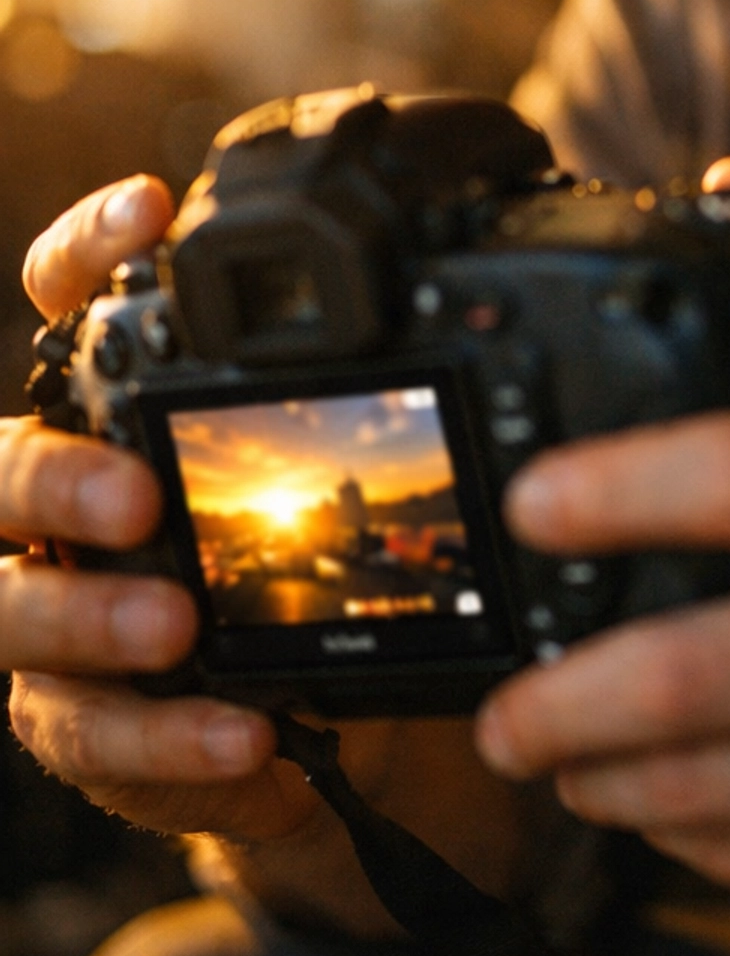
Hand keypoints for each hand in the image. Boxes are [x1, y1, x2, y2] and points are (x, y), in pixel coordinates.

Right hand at [6, 178, 306, 842]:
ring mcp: (47, 616)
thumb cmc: (292, 577)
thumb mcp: (328, 488)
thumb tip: (459, 316)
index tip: (151, 209)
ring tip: (176, 628)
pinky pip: (92, 740)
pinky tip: (248, 745)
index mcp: (107, 419)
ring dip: (89, 617)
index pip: (66, 308)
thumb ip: (351, 413)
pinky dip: (169, 746)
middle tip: (136, 493)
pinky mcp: (75, 725)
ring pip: (8, 611)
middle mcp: (51, 510)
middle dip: (53, 479)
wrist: (293, 727)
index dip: (87, 251)